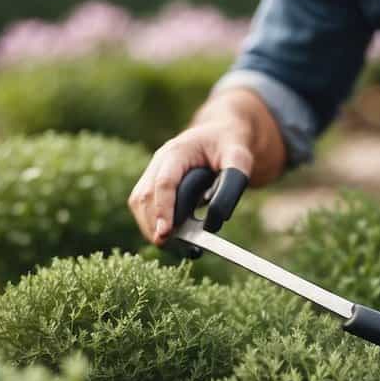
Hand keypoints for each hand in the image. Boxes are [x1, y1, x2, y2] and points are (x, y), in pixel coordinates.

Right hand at [128, 119, 254, 245]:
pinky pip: (145, 208)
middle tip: (174, 248)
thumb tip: (215, 220)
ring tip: (177, 247)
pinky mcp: (154, 184)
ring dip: (152, 228)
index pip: (164, 183)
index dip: (163, 209)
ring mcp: (153, 172)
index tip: (165, 234)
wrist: (221, 133)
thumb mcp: (239, 159)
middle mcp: (159, 161)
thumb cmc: (231, 144)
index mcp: (178, 151)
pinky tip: (174, 240)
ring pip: (139, 205)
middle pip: (145, 197)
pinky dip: (155, 226)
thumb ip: (232, 184)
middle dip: (154, 225)